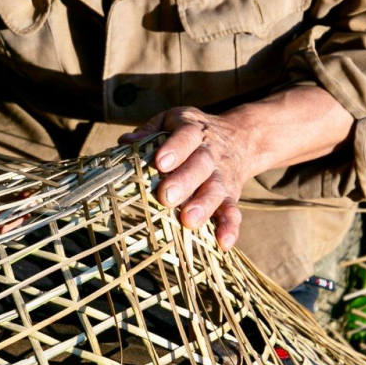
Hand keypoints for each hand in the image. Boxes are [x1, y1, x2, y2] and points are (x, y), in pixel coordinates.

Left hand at [125, 107, 257, 247]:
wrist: (240, 139)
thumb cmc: (191, 134)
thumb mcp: (172, 121)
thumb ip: (149, 131)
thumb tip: (125, 143)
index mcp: (193, 131)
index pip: (186, 136)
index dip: (176, 148)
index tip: (160, 162)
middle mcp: (211, 154)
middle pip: (201, 165)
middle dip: (185, 181)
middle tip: (166, 197)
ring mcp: (222, 176)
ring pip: (216, 190)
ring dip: (204, 206)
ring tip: (189, 221)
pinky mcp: (231, 195)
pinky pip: (233, 212)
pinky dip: (229, 228)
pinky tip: (223, 243)